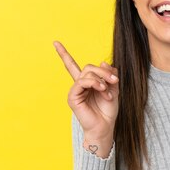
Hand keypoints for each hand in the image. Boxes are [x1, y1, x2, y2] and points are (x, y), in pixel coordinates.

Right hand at [53, 41, 118, 156]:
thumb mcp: (113, 89)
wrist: (105, 127)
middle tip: (115, 80)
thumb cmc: (108, 111)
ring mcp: (75, 91)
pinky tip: (101, 90)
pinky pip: (82, 82)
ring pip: (87, 73)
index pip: (73, 65)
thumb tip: (103, 62)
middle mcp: (79, 85)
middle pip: (89, 67)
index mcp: (87, 83)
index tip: (55, 42)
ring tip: (107, 90)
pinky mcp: (73, 97)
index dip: (64, 54)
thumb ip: (109, 75)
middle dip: (104, 71)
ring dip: (101, 79)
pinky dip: (94, 83)